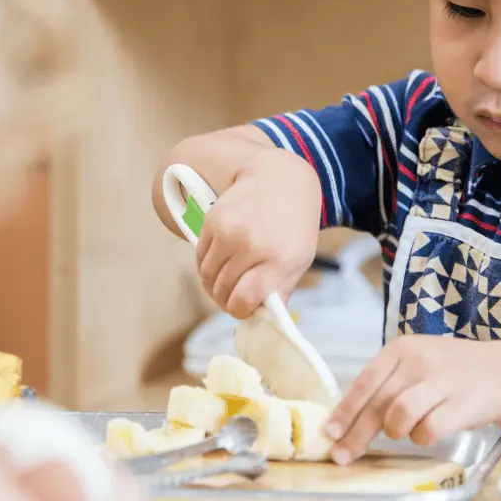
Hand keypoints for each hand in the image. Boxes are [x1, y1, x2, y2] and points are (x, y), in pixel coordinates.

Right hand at [196, 146, 321, 317]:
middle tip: (233, 298)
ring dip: (213, 284)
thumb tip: (265, 321)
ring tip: (225, 281)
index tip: (242, 309)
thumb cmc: (294, 224)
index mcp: (278, 259)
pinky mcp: (213, 221)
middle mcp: (251, 245)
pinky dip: (207, 264)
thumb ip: (281, 290)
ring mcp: (229, 232)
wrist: (280, 179)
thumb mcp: (299, 258)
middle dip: (225, 299)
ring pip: (207, 276)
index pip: (243, 300)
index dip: (239, 311)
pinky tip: (221, 260)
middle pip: (222, 290)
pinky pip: (200, 256)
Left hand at [324, 335, 500, 463]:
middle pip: (378, 403)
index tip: (329, 432)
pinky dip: (422, 438)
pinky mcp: (461, 403)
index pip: (366, 381)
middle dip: (357, 435)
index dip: (345, 410)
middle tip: (342, 457)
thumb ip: (386, 384)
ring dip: (395, 431)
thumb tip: (344, 420)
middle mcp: (420, 360)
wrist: (500, 372)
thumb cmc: (449, 373)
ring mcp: (442, 380)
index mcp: (403, 348)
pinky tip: (428, 432)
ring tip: (404, 430)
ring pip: (399, 416)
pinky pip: (427, 431)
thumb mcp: (416, 365)